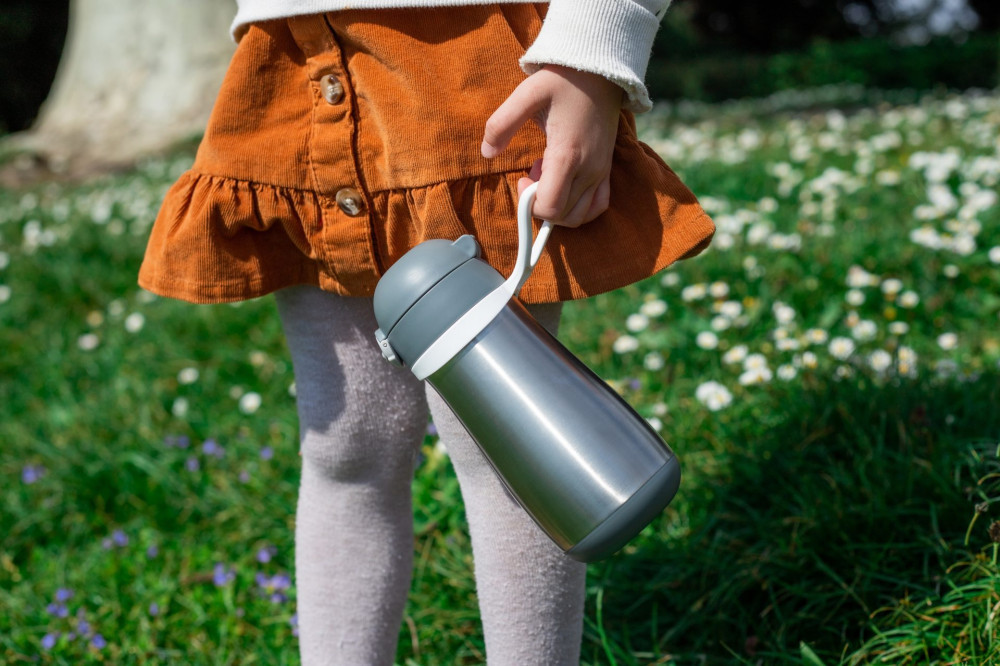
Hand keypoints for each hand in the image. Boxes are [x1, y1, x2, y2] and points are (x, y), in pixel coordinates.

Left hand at [481, 64, 622, 227]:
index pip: (549, 207)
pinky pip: (596, 206)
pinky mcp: (606, 170)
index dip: (529, 204)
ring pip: (579, 216)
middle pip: (562, 216)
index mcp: (567, 154)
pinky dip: (578, 208)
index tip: (521, 179)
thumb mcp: (526, 94)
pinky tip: (566, 186)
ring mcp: (600, 172)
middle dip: (539, 205)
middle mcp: (588, 169)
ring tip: (548, 178)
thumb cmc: (562, 80)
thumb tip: (486, 153)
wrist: (599, 69)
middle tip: (531, 175)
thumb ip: (501, 124)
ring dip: (558, 207)